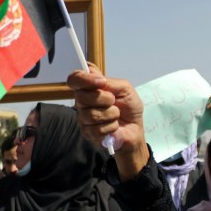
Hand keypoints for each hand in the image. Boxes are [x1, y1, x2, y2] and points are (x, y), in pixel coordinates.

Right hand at [68, 65, 146, 179]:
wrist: (135, 127)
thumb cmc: (129, 106)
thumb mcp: (125, 88)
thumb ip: (110, 82)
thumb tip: (96, 77)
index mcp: (89, 87)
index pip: (75, 79)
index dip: (84, 79)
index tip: (101, 82)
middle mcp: (82, 102)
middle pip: (81, 97)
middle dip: (104, 99)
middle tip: (114, 101)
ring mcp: (83, 118)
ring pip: (90, 115)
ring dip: (111, 114)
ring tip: (116, 115)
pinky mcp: (88, 133)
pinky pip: (96, 129)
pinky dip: (111, 126)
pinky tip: (114, 126)